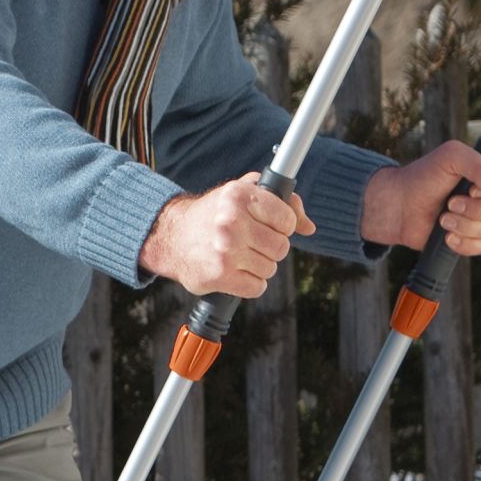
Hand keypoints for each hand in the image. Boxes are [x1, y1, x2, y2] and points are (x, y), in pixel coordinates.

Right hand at [137, 172, 312, 301]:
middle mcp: (231, 222)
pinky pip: (256, 287)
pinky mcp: (219, 276)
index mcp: (239, 196)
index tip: (269, 226)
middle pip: (281, 247)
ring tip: (239, 255)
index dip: (283, 226)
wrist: (171, 236)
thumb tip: (309, 227)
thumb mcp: (244, 193)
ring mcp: (225, 251)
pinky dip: (249, 283)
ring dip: (259, 266)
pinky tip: (235, 271)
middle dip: (270, 247)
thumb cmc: (214, 213)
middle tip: (252, 242)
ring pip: (270, 269)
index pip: (287, 220)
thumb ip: (282, 202)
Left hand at [363, 141, 480, 255]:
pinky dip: (464, 243)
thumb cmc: (422, 177)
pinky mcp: (470, 238)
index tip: (472, 189)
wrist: (399, 206)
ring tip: (442, 218)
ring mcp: (480, 218)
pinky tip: (447, 237)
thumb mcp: (450, 156)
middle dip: (474, 209)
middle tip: (449, 203)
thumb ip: (478, 164)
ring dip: (464, 225)